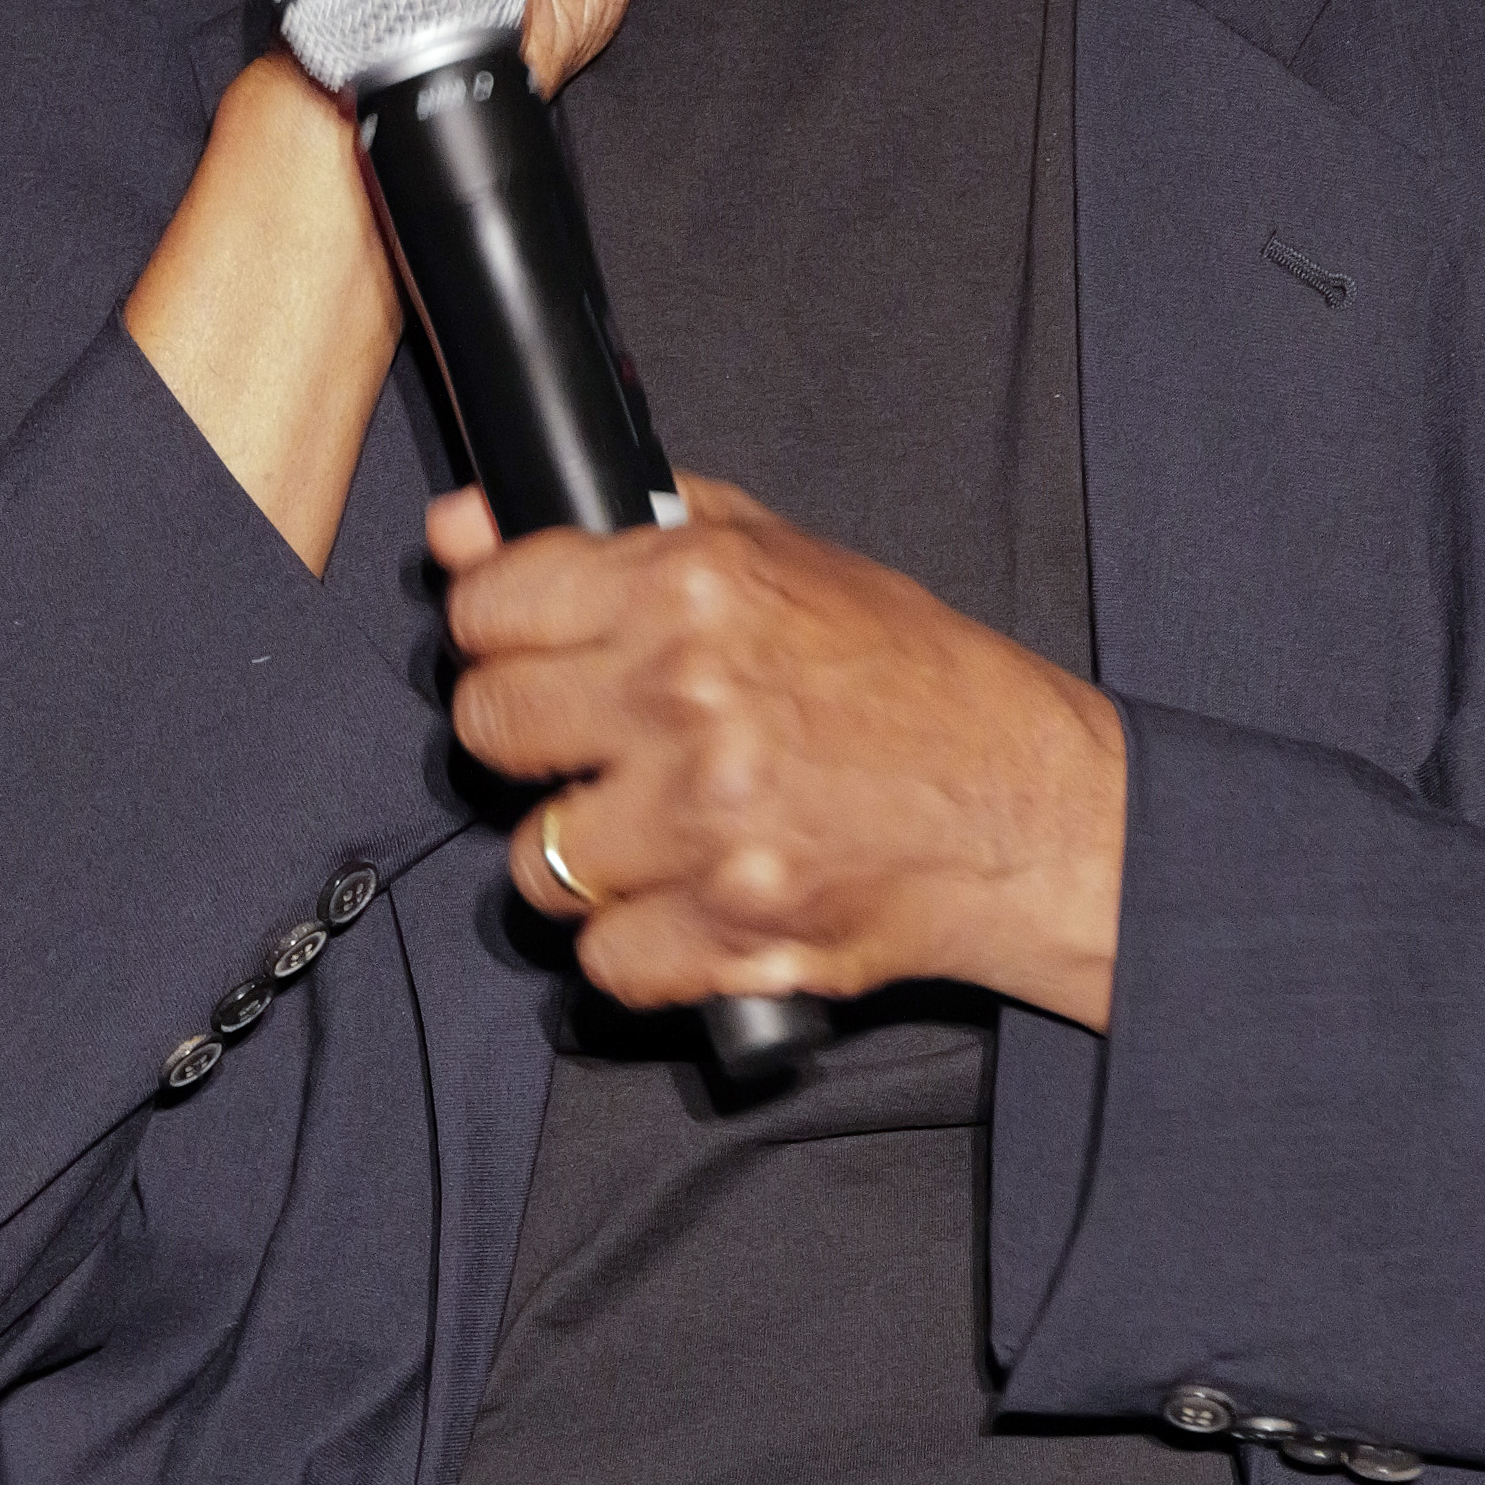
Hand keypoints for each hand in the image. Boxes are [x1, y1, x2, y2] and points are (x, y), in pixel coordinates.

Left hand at [432, 473, 1126, 1031]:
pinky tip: (692, 903)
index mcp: (691, 587)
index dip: (503, 636)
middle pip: (488, 728)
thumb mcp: (780, 559)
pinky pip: (602, 958)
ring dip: (587, 858)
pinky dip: (641, 947)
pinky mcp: (729, 928)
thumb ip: (617, 533)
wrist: (1026, 809)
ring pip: (536, 859)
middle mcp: (687, 696)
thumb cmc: (909, 680)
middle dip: (535, 744)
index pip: (488, 609)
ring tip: (659, 834)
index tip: (533, 656)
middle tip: (598, 749)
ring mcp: (704, 821)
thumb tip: (459, 526)